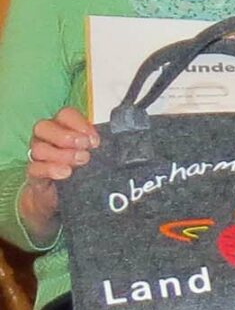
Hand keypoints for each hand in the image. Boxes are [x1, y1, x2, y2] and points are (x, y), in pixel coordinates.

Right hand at [21, 107, 98, 240]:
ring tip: (81, 161)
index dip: (79, 124)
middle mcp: (46, 138)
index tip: (95, 140)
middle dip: (66, 136)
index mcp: (62, 127)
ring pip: (39, 148)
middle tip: (86, 148)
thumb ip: (100, 143)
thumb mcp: (94, 153)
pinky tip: (66, 173)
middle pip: (44, 126)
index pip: (64, 114)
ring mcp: (37, 155)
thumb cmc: (82, 167)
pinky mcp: (34, 174)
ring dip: (62, 154)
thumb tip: (126, 137)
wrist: (63, 195)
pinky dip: (51, 169)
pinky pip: (34, 168)